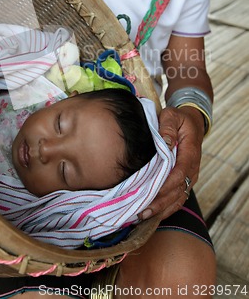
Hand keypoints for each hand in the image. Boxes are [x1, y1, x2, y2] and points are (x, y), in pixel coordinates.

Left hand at [139, 105, 204, 220]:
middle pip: (178, 191)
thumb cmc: (179, 119)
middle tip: (141, 212)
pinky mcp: (184, 181)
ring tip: (142, 217)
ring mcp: (189, 177)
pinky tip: (150, 214)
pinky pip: (177, 199)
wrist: (192, 123)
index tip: (149, 193)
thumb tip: (166, 141)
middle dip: (160, 203)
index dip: (165, 186)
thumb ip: (168, 127)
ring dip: (162, 209)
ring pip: (178, 199)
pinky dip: (165, 208)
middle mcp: (192, 169)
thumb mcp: (173, 116)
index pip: (179, 174)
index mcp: (190, 153)